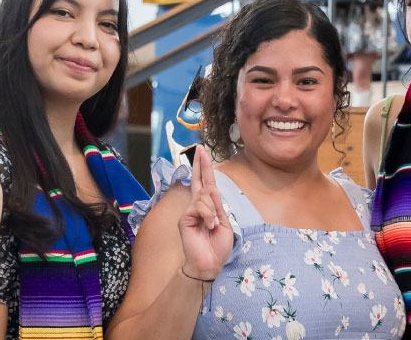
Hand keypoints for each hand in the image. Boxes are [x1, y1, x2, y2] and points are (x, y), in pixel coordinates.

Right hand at [178, 145, 232, 279]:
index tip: (202, 153)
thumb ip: (218, 206)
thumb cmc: (218, 247)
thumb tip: (211, 189)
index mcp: (209, 207)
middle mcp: (198, 207)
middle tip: (199, 147)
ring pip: (204, 197)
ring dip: (212, 211)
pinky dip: (208, 216)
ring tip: (213, 226)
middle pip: (198, 180)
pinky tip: (208, 226)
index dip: (205, 168)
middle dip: (200, 164)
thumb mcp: (225, 224)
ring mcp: (190, 212)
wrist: (210, 264)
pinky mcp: (184, 218)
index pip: (207, 184)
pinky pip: (199, 207)